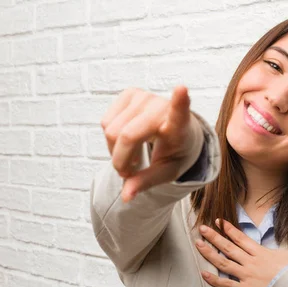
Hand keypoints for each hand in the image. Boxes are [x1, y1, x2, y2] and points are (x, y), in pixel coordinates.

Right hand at [101, 86, 203, 202]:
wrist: (176, 131)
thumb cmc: (174, 152)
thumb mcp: (166, 173)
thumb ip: (146, 182)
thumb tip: (125, 197)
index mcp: (179, 126)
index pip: (180, 112)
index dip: (179, 101)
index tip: (182, 89)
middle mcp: (161, 106)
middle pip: (125, 136)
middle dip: (120, 161)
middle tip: (130, 173)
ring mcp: (144, 96)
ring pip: (110, 131)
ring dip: (115, 151)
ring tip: (131, 157)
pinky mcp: (130, 93)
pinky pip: (105, 122)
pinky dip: (111, 139)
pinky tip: (126, 141)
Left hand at [195, 217, 287, 286]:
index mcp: (262, 253)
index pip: (241, 238)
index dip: (229, 229)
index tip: (218, 222)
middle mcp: (252, 262)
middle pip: (229, 247)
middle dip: (214, 237)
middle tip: (202, 228)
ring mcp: (247, 275)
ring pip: (224, 262)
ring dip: (210, 253)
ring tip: (198, 244)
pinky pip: (227, 284)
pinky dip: (214, 280)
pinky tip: (203, 273)